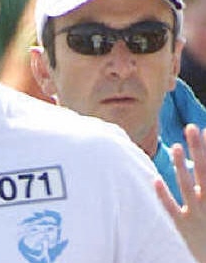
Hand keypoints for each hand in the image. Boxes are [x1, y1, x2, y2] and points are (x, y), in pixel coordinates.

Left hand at [155, 124, 205, 261]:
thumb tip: (198, 168)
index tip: (205, 129)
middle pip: (205, 172)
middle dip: (199, 149)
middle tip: (192, 127)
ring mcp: (197, 217)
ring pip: (188, 188)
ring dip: (182, 167)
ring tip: (177, 146)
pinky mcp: (183, 229)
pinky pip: (172, 211)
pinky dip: (164, 196)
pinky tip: (155, 180)